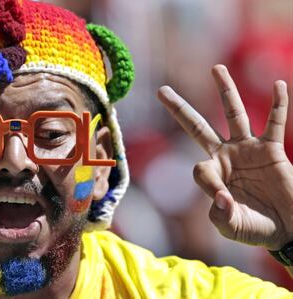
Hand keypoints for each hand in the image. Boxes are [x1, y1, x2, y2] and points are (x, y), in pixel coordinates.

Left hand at [157, 64, 292, 250]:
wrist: (287, 229)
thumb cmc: (255, 229)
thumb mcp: (232, 226)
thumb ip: (221, 215)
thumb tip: (222, 197)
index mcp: (212, 174)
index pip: (200, 169)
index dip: (210, 183)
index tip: (225, 200)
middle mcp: (225, 156)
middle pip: (198, 126)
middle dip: (180, 109)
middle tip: (162, 90)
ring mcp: (248, 149)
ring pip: (233, 114)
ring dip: (225, 91)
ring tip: (216, 69)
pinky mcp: (271, 149)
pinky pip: (275, 123)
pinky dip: (278, 105)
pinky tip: (278, 85)